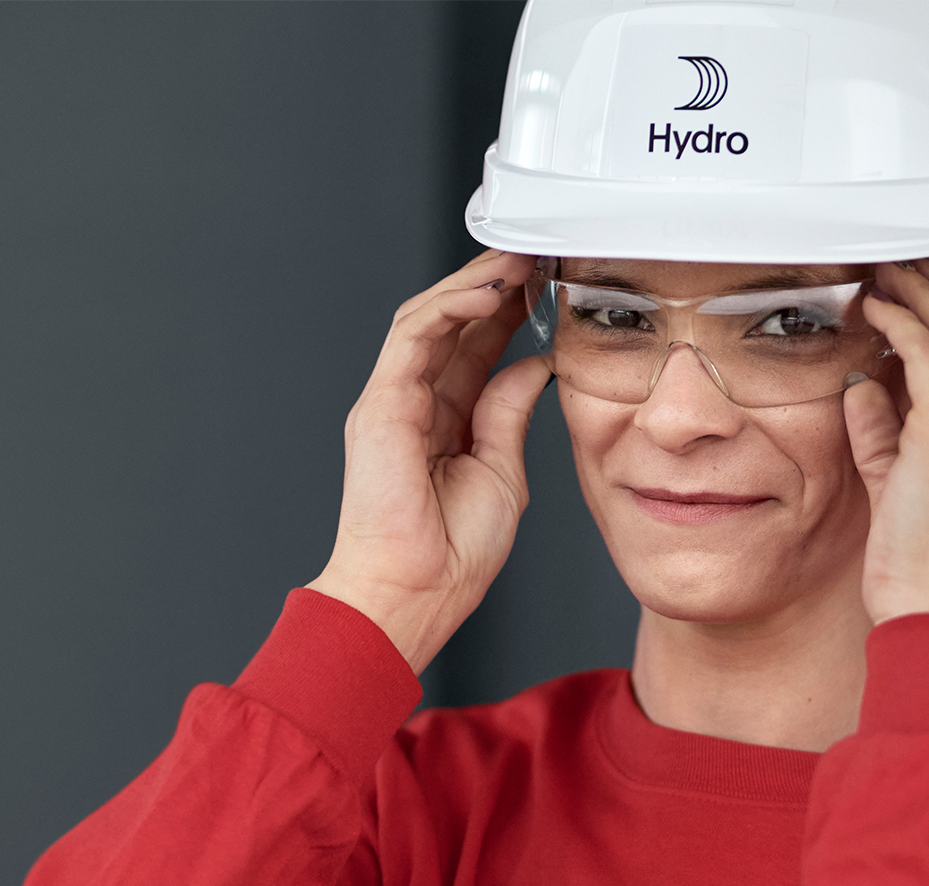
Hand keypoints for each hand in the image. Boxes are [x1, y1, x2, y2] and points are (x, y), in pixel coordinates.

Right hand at [308, 250, 551, 673]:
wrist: (417, 593)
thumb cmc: (453, 551)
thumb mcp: (503, 469)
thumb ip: (510, 412)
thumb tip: (535, 364)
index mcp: (447, 416)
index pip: (477, 344)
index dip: (510, 308)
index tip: (548, 279)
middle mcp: (417, 400)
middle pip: (454, 321)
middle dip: (492, 282)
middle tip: (534, 250)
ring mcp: (394, 398)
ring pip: (430, 318)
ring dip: (473, 284)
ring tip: (516, 259)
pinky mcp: (379, 404)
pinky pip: (412, 339)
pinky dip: (448, 309)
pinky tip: (486, 293)